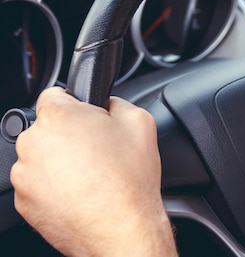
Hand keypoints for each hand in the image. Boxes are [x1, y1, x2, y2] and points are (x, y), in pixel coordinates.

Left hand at [10, 87, 176, 256]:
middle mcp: (33, 142)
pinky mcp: (24, 201)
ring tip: (92, 175)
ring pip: (42, 156)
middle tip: (98, 150)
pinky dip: (55, 186)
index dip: (77, 105)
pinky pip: (38, 184)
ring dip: (61, 161)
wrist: (121, 228)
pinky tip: (81, 192)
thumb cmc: (130, 179)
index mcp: (58, 116)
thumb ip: (117, 102)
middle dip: (70, 134)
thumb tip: (108, 104)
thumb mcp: (140, 121)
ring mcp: (25, 174)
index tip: (88, 119)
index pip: (55, 94)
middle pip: (47, 128)